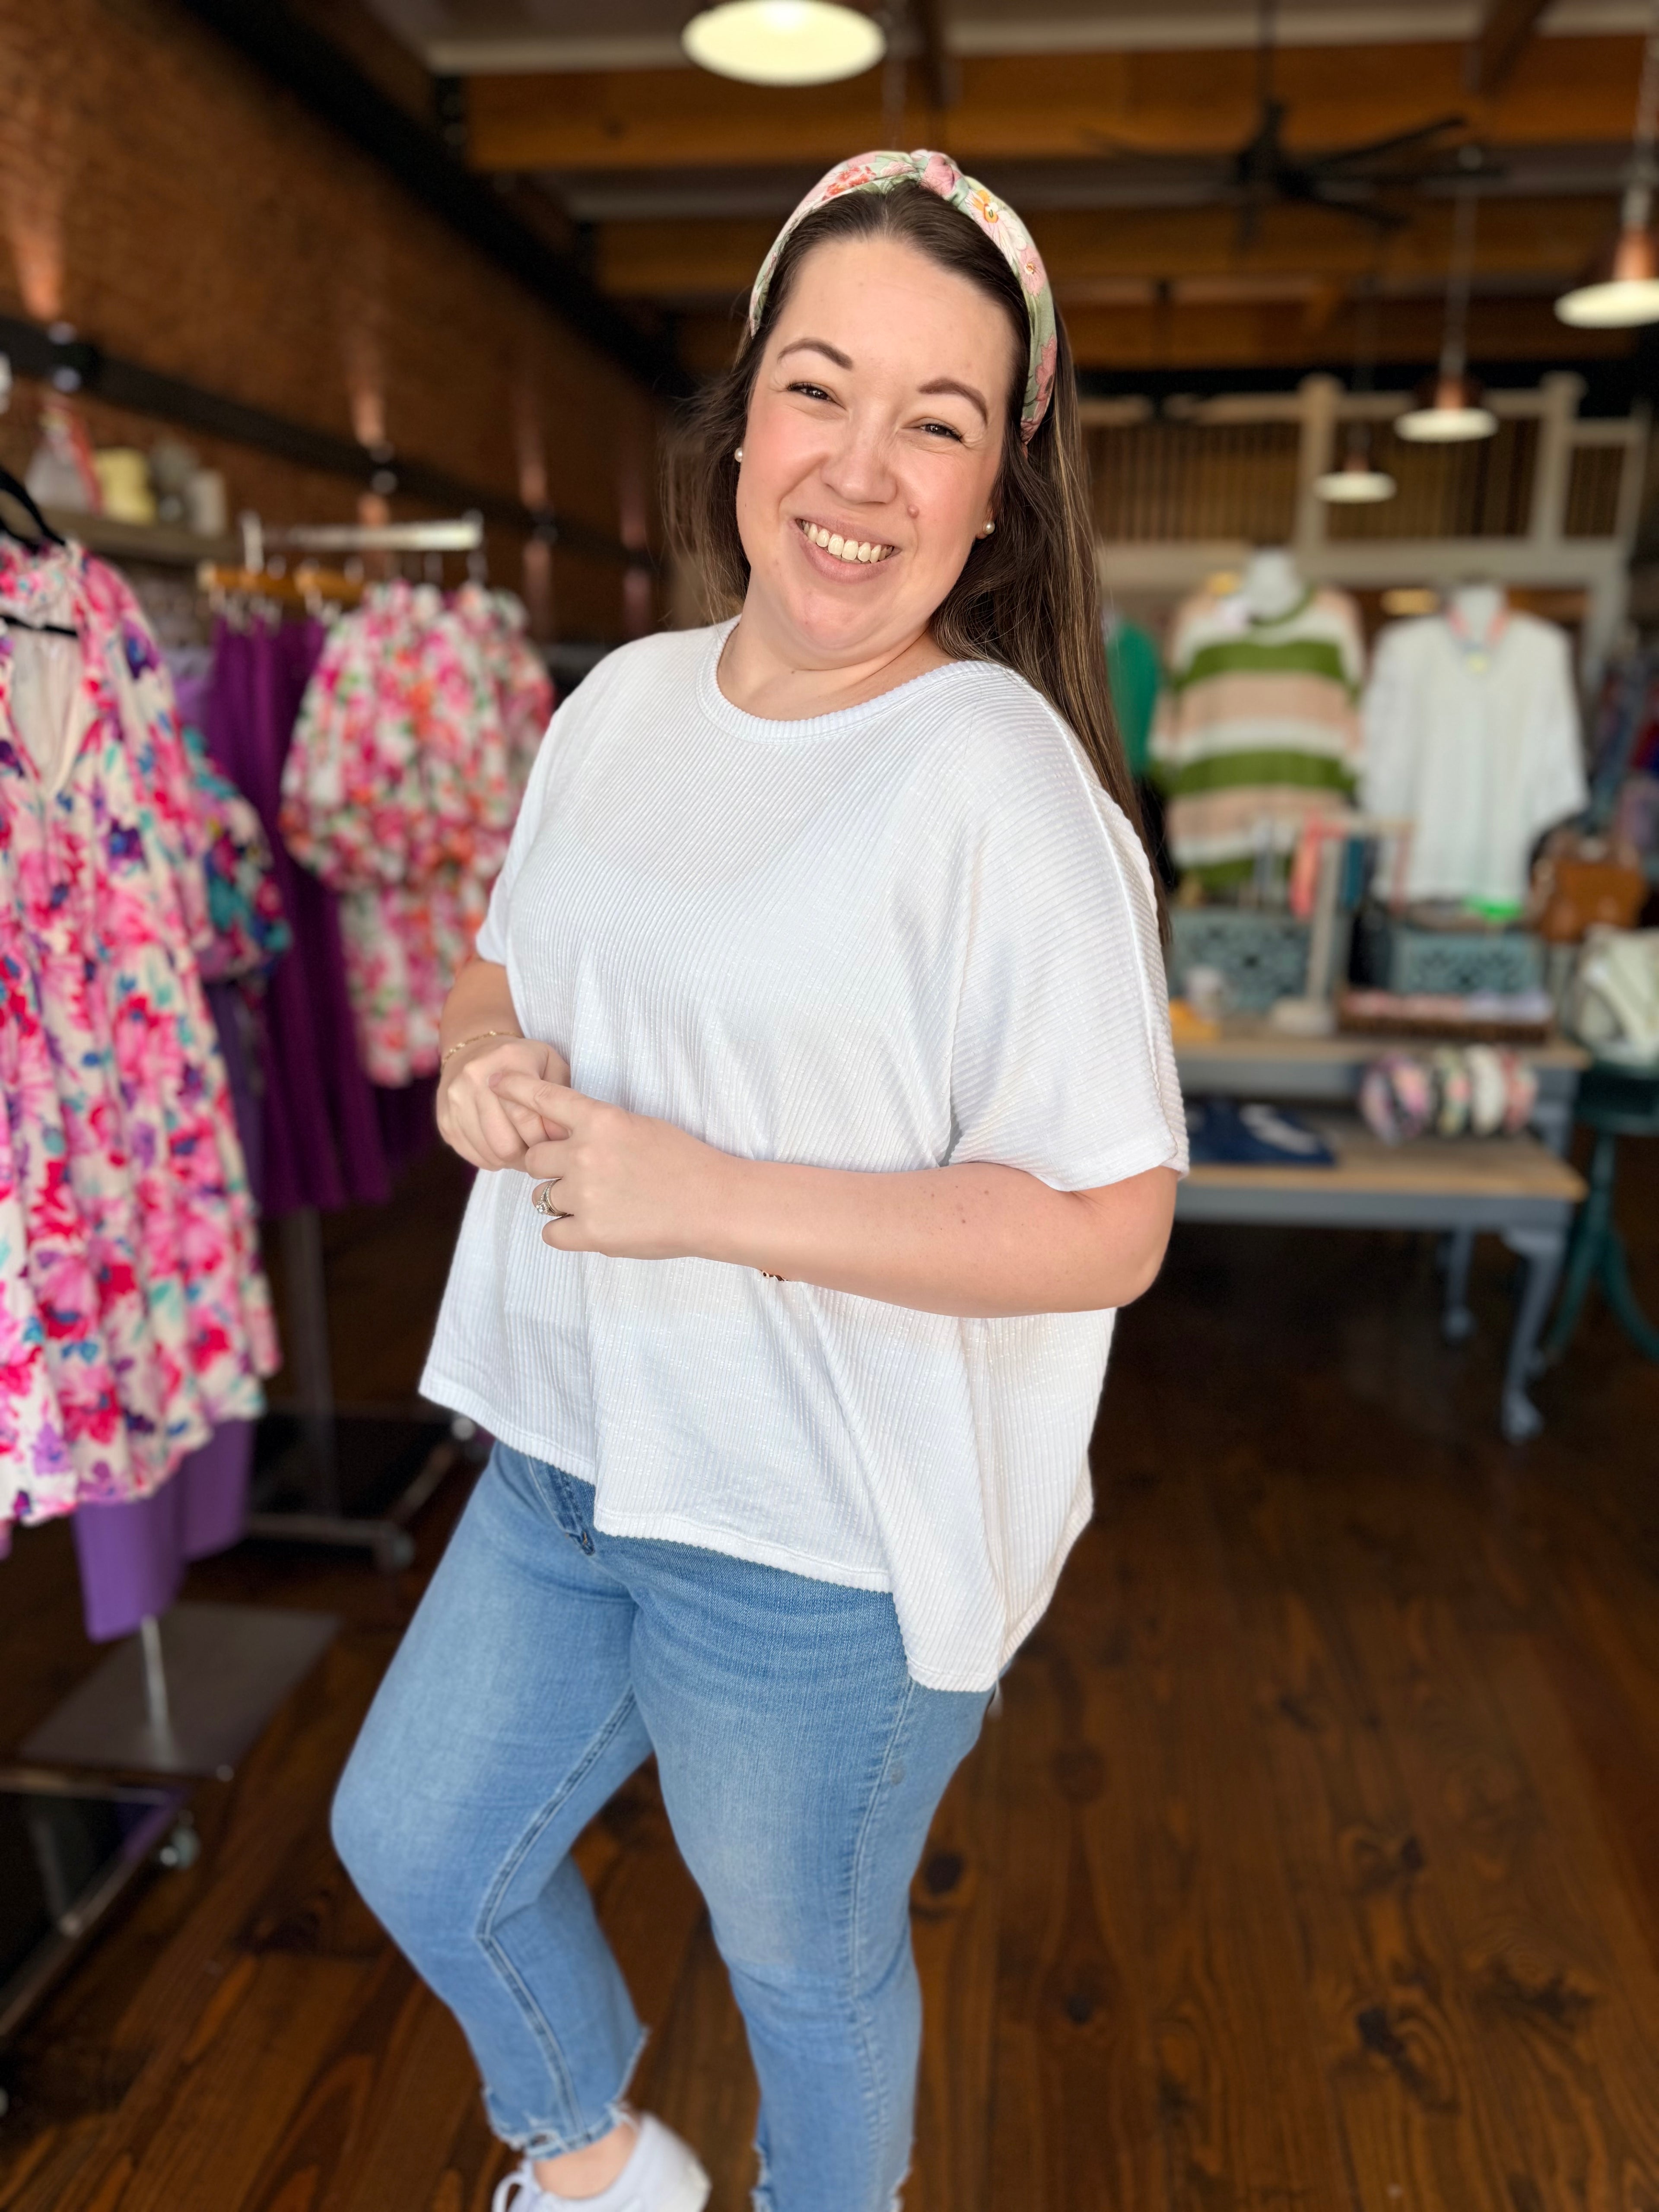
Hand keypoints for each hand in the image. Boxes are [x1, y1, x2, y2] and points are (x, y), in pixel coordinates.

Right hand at [438, 1037, 569, 1170]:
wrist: (474, 1047)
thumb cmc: (522, 1060)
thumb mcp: (550, 1063)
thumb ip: (560, 1096)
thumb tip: (562, 1137)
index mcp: (508, 1064)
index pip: (527, 1119)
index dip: (546, 1141)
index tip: (556, 1144)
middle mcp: (475, 1080)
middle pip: (506, 1144)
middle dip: (528, 1156)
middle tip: (540, 1154)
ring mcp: (455, 1101)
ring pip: (490, 1154)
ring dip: (511, 1160)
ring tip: (523, 1148)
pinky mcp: (445, 1120)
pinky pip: (472, 1156)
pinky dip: (492, 1159)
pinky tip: (502, 1146)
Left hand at [490, 1072, 734, 1259]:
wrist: (714, 1203)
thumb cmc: (685, 1162)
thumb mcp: (641, 1126)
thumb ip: (600, 1128)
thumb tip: (569, 1136)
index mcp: (601, 1121)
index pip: (545, 1099)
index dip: (514, 1090)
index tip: (492, 1084)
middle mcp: (585, 1154)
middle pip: (533, 1158)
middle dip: (548, 1168)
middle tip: (580, 1177)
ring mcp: (585, 1195)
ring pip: (540, 1197)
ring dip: (558, 1200)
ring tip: (598, 1203)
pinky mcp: (591, 1233)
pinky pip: (551, 1232)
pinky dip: (565, 1232)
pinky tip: (593, 1227)